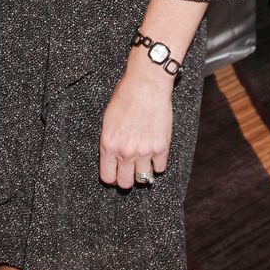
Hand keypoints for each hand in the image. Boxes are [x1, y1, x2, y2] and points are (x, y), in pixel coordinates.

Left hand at [98, 66, 172, 189]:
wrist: (146, 85)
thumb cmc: (125, 97)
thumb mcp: (107, 120)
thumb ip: (110, 141)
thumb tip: (112, 156)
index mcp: (109, 145)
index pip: (108, 177)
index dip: (111, 177)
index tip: (115, 174)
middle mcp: (126, 152)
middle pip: (126, 183)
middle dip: (126, 178)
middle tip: (129, 171)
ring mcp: (145, 151)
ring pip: (144, 178)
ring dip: (143, 171)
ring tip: (143, 161)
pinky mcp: (162, 147)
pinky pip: (160, 167)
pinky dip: (157, 163)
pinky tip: (154, 154)